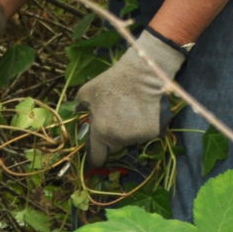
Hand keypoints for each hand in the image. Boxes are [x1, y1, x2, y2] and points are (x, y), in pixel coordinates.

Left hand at [77, 29, 187, 165]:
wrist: (143, 74)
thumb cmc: (113, 82)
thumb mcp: (87, 92)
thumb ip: (79, 107)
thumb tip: (77, 114)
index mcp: (100, 132)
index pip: (97, 157)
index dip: (97, 157)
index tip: (99, 155)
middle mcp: (119, 138)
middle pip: (116, 147)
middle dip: (115, 137)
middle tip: (118, 119)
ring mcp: (138, 137)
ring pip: (132, 141)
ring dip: (131, 132)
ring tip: (133, 112)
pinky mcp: (155, 132)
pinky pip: (148, 135)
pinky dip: (147, 127)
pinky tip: (145, 112)